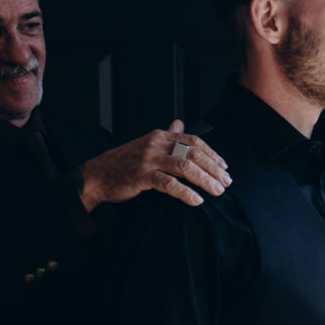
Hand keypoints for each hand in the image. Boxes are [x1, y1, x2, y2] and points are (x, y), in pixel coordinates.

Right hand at [78, 121, 230, 210]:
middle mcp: (156, 144)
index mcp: (160, 136)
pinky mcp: (141, 175)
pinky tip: (197, 200)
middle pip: (193, 153)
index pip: (193, 141)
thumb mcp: (147, 144)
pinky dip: (185, 192)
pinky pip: (169, 184)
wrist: (98, 174)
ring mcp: (149, 159)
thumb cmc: (125, 162)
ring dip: (205, 180)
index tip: (224, 167)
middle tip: (226, 182)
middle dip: (213, 168)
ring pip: (185, 166)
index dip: (212, 154)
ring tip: (217, 191)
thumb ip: (166, 135)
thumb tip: (180, 123)